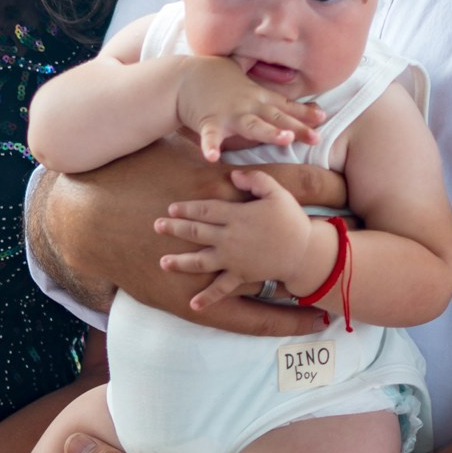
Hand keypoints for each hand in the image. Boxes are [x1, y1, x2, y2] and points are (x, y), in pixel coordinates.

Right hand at [40, 142, 333, 332]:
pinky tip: (297, 326)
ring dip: (301, 291)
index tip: (350, 188)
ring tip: (337, 303)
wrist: (88, 212)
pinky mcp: (188, 292)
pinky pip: (238, 311)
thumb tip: (238, 126)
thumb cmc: (133, 174)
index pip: (282, 186)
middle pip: (284, 234)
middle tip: (362, 241)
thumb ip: (210, 145)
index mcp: (220, 190)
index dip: (319, 188)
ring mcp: (206, 263)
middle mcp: (220, 229)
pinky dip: (270, 319)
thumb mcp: (174, 150)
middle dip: (324, 237)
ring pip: (264, 280)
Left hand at [154, 170, 318, 310]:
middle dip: (174, 229)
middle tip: (156, 226)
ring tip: (163, 262)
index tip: (171, 208)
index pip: (205, 210)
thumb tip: (233, 173)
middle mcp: (230, 238)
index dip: (187, 209)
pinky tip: (192, 304)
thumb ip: (255, 179)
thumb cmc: (291, 220)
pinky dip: (207, 298)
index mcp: (236, 216)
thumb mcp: (276, 192)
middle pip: (196, 232)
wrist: (305, 252)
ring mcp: (233, 259)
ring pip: (201, 261)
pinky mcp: (241, 276)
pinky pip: (221, 288)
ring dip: (180, 262)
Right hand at [174, 58, 322, 159]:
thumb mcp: (236, 66)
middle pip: (276, 118)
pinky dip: (210, 146)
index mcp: (255, 95)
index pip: (284, 105)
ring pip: (253, 125)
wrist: (179, 77)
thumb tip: (272, 60)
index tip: (323, 117)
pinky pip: (210, 137)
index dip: (304, 112)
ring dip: (269, 133)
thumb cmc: (208, 73)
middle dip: (297, 127)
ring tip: (285, 140)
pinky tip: (213, 157)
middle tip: (316, 137)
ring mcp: (228, 114)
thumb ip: (255, 67)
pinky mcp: (209, 122)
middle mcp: (246, 104)